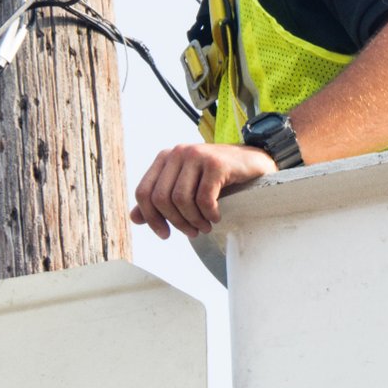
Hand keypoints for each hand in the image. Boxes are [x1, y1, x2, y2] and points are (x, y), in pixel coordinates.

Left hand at [129, 143, 277, 238]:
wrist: (253, 162)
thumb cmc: (217, 177)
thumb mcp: (186, 186)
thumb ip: (160, 200)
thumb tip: (134, 218)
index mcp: (165, 158)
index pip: (143, 192)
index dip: (151, 218)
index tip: (165, 234)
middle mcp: (177, 152)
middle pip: (160, 199)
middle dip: (175, 222)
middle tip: (191, 232)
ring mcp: (196, 155)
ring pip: (181, 200)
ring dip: (193, 221)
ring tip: (204, 226)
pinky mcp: (216, 163)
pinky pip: (204, 199)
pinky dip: (209, 214)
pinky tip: (217, 216)